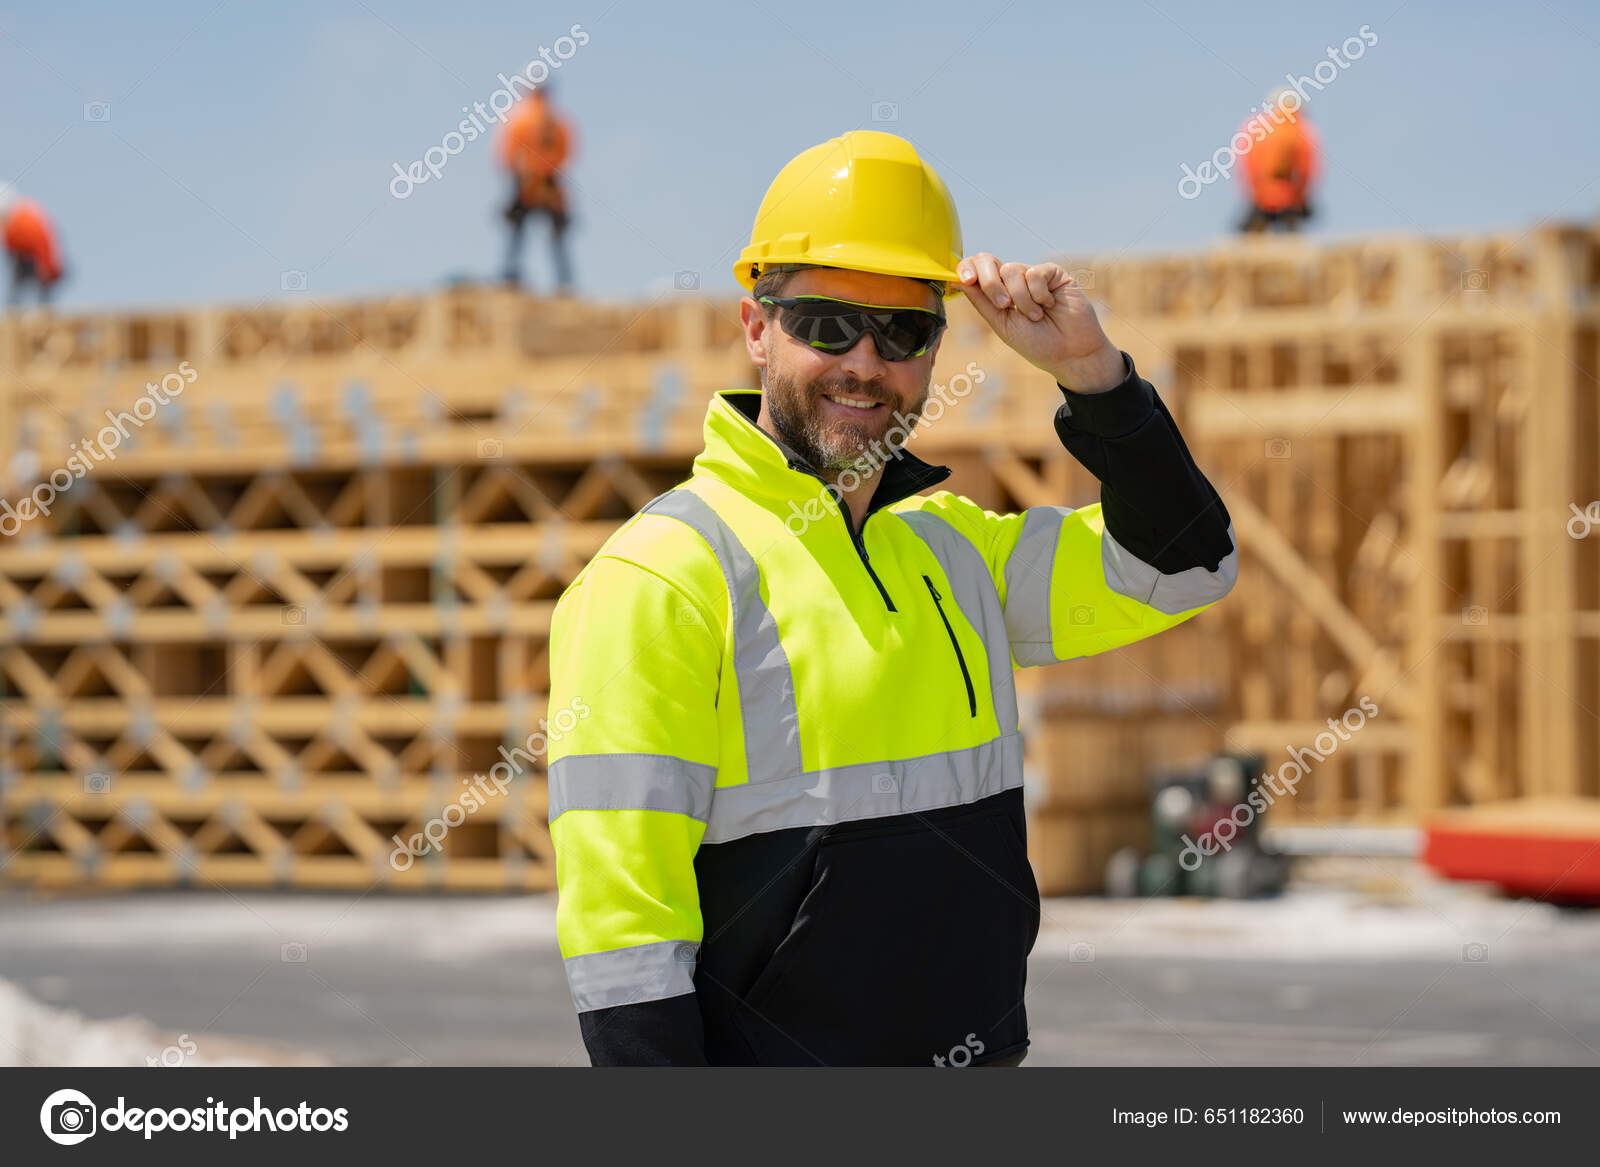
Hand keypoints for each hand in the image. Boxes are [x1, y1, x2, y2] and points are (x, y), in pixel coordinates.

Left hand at [954, 254, 1124, 392]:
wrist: (1070, 353)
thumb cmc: (1036, 343)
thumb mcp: (1001, 323)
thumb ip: (981, 301)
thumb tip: (955, 278)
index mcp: (995, 292)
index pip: (974, 269)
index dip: (966, 268)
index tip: (966, 279)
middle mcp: (1012, 280)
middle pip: (987, 260)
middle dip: (990, 282)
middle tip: (1003, 305)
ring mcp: (1032, 274)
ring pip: (1012, 270)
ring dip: (1021, 299)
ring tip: (1036, 316)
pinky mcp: (1052, 272)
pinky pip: (1035, 273)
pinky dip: (1039, 294)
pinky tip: (1049, 305)